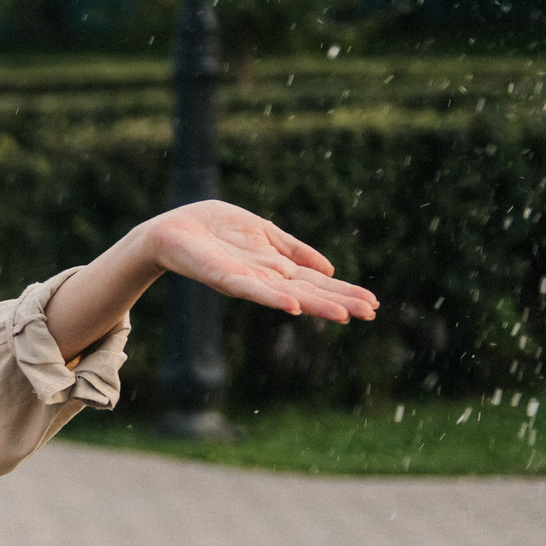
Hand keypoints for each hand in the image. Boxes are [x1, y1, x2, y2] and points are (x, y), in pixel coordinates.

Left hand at [139, 200, 376, 321]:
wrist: (172, 230)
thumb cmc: (215, 229)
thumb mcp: (263, 232)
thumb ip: (294, 249)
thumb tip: (330, 268)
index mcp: (276, 268)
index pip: (317, 282)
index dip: (344, 291)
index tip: (373, 303)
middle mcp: (265, 279)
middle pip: (309, 293)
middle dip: (339, 303)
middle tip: (370, 314)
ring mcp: (246, 280)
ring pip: (287, 296)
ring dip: (315, 306)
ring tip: (342, 316)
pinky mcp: (224, 277)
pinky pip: (251, 290)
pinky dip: (272, 297)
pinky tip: (292, 305)